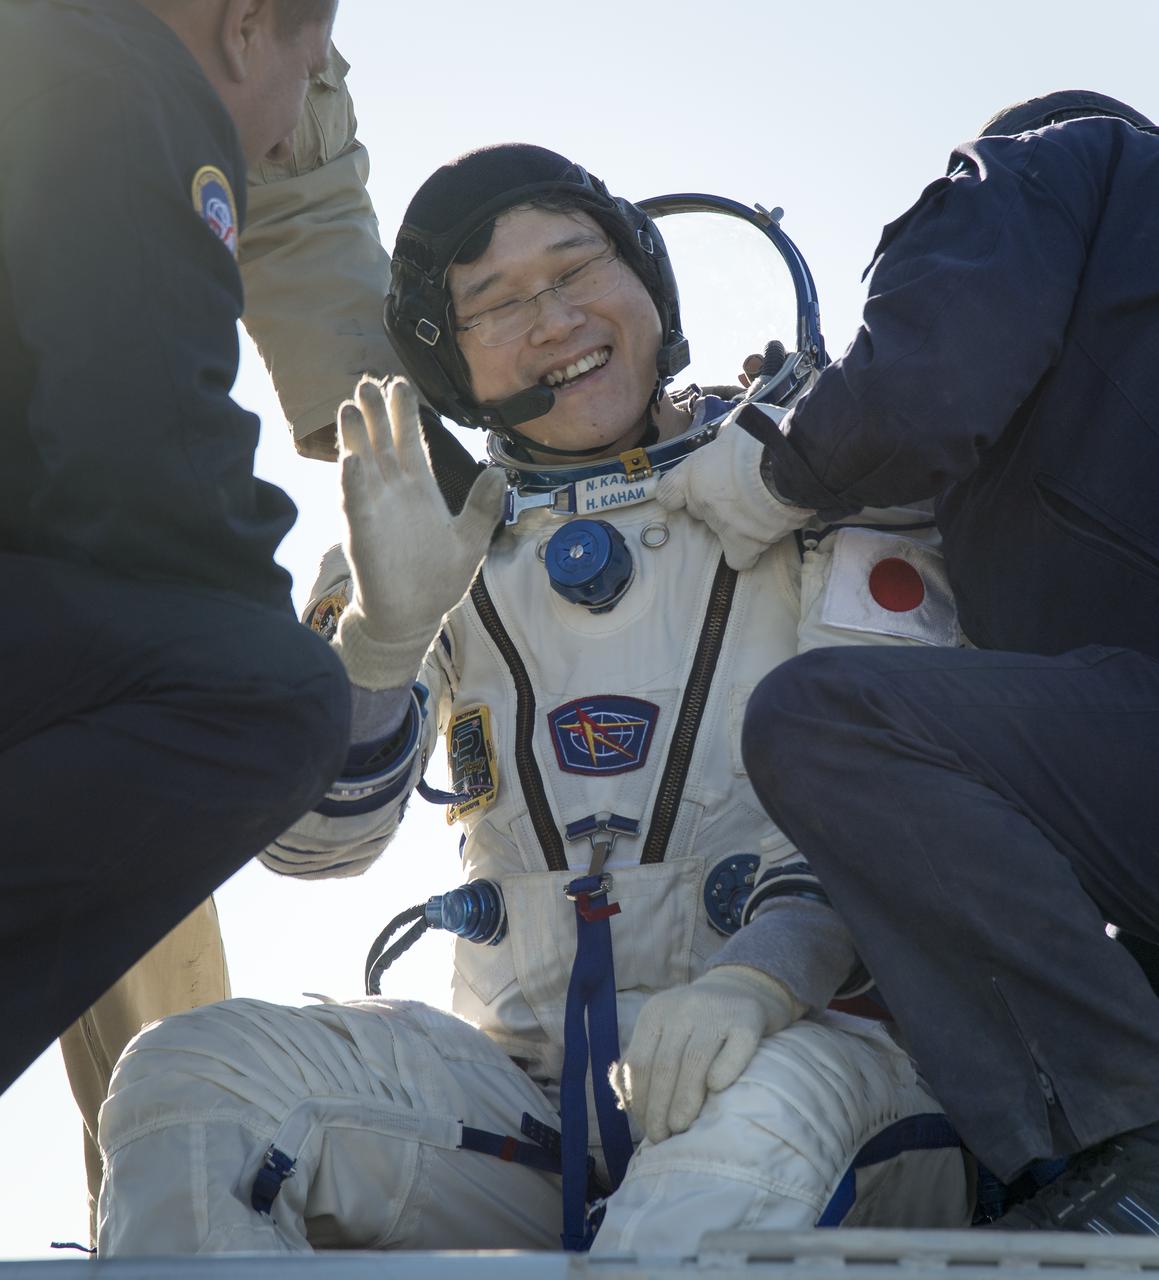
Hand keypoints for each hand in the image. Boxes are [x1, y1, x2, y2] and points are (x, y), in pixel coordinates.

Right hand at [333, 377, 506, 688]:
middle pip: (383, 442)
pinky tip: (352, 460)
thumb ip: (482, 506)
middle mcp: (394, 492)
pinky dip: (353, 482)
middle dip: (376, 411)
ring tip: (351, 404)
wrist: (414, 615)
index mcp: (420, 488)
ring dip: (356, 436)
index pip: (410, 440)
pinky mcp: (364, 532)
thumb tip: (499, 473)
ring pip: (363, 464)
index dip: (404, 412)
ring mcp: (375, 509)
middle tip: (369, 379)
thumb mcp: (471, 539)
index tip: (398, 382)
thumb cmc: (439, 578)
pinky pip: (356, 503)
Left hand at [610, 966, 803, 1143]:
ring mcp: (716, 1011)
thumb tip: (625, 1101)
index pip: (638, 1062)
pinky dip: (724, 1072)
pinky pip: (734, 1050)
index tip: (644, 1128)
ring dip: (685, 1101)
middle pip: (664, 1065)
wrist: (741, 987)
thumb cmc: (695, 1022)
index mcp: (655, 1012)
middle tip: (662, 1136)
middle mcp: (682, 1008)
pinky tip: (716, 1090)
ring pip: (694, 1062)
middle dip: (659, 1109)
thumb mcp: (663, 1029)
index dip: (639, 1100)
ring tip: (681, 1128)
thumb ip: (643, 1058)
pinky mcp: (748, 1018)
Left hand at [656, 412, 812, 569]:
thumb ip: (726, 439)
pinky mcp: (747, 544)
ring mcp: (723, 527)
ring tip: (762, 505)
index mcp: (692, 474)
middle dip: (714, 502)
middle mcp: (702, 505)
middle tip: (738, 489)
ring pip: (722, 530)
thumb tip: (729, 439)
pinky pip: (740, 557)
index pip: (668, 494)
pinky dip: (748, 549)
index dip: (679, 492)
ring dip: (737, 520)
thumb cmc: (764, 437)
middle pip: (699, 511)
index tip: (694, 487)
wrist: (793, 464)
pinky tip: (762, 534)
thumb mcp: (737, 425)